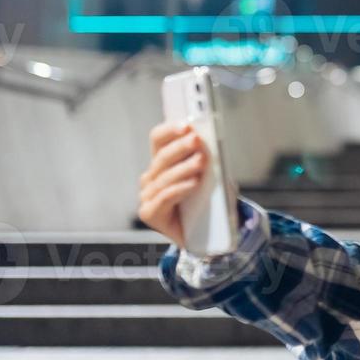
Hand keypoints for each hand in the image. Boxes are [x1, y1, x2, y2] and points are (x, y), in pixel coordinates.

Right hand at [138, 120, 208, 247]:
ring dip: (184, 168)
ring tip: (201, 162)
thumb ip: (206, 160)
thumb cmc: (207, 202)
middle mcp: (151, 177)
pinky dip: (179, 188)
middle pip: (161, 157)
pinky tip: (193, 183)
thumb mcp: (211, 176)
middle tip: (197, 140)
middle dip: (181, 147)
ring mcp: (147, 196)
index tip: (187, 125)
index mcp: (162, 162)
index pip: (158, 139)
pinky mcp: (150, 213)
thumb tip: (209, 143)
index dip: (170, 130)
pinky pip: (164, 197)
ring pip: (164, 177)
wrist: (206, 234)